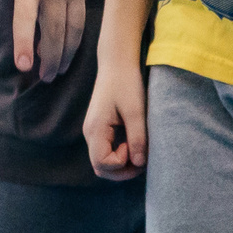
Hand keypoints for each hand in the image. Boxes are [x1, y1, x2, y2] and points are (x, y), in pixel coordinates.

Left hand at [7, 0, 92, 80]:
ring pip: (74, 27)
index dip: (24, 46)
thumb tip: (36, 29)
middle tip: (46, 76)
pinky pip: (83, 8)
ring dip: (67, 52)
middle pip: (55, 32)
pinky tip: (73, 37)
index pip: (24, 21)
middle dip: (51, 59)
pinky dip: (77, 26)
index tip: (24, 67)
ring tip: (60, 67)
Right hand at [83, 53, 146, 179]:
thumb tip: (139, 164)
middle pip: (100, 168)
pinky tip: (133, 144)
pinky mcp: (100, 127)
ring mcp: (93, 131)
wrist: (117, 62)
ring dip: (121, 164)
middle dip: (121, 170)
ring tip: (139, 151)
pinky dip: (119, 154)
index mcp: (95, 129)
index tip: (134, 146)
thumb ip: (137, 138)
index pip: (102, 164)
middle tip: (142, 159)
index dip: (121, 163)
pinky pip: (106, 150)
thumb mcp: (136, 111)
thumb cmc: (126, 83)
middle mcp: (90, 133)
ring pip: (102, 161)